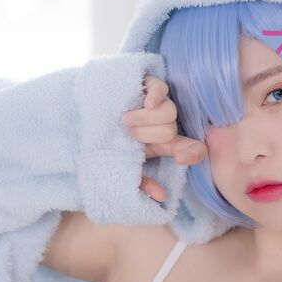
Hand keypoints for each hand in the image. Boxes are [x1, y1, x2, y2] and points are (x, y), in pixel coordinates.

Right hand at [121, 75, 206, 203]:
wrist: (88, 120)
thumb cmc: (109, 145)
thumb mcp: (124, 166)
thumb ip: (141, 183)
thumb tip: (161, 196)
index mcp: (165, 144)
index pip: (192, 148)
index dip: (193, 152)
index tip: (181, 158)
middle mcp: (167, 123)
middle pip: (172, 130)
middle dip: (147, 135)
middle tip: (127, 134)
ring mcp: (160, 103)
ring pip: (168, 113)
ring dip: (144, 120)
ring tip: (124, 121)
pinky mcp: (151, 84)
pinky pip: (162, 89)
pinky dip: (155, 97)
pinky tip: (146, 104)